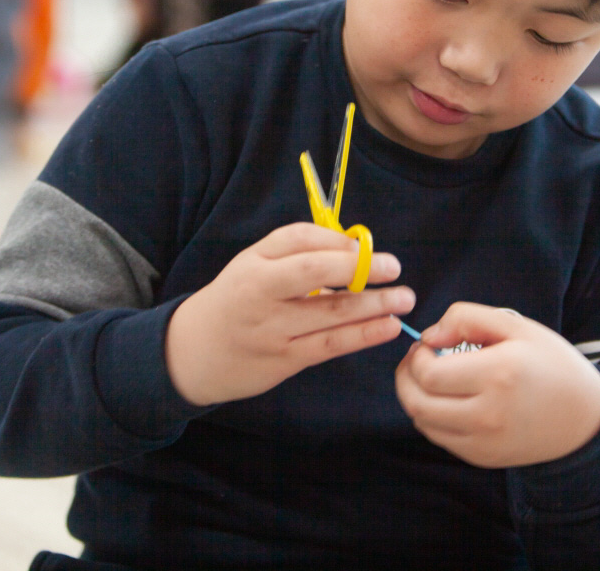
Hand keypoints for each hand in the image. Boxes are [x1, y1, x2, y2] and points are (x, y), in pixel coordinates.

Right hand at [165, 223, 414, 405]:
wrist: (194, 352)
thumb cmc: (236, 300)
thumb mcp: (252, 265)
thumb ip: (294, 252)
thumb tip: (350, 247)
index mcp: (254, 263)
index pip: (297, 239)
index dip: (336, 240)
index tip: (364, 245)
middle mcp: (261, 293)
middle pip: (314, 272)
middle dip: (359, 267)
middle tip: (394, 267)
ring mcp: (273, 329)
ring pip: (330, 313)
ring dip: (374, 305)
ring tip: (405, 299)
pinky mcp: (285, 360)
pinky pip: (331, 345)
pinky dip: (363, 335)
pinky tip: (388, 327)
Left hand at [394, 302, 599, 467]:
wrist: (584, 417)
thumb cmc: (551, 364)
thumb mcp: (516, 326)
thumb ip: (466, 318)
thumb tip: (429, 336)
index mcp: (499, 374)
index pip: (429, 374)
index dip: (416, 356)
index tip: (426, 345)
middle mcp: (489, 414)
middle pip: (418, 403)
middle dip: (405, 377)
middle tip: (416, 359)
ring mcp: (485, 442)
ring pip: (423, 423)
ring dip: (414, 397)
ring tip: (428, 378)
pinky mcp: (484, 458)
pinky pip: (440, 438)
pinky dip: (432, 417)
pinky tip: (446, 399)